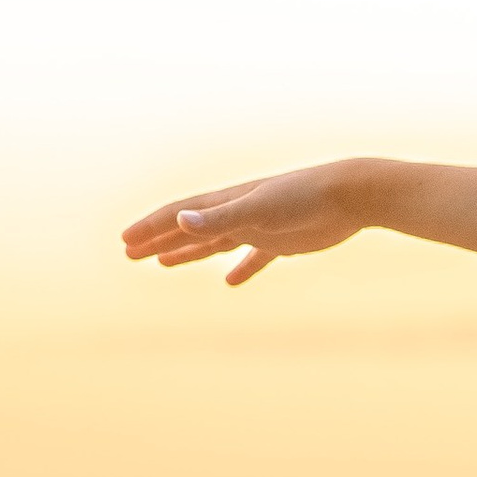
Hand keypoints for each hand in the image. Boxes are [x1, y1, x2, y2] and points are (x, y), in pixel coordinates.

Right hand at [122, 161, 376, 287]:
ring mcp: (259, 227)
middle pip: (189, 229)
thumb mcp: (258, 209)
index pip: (178, 215)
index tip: (126, 242)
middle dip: (159, 240)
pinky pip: (255, 258)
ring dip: (188, 251)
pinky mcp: (284, 241)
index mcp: (226, 202)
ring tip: (163, 262)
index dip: (151, 228)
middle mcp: (238, 213)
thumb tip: (180, 222)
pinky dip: (241, 269)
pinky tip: (231, 281)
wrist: (350, 195)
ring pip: (215, 242)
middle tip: (130, 254)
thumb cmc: (303, 197)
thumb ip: (219, 219)